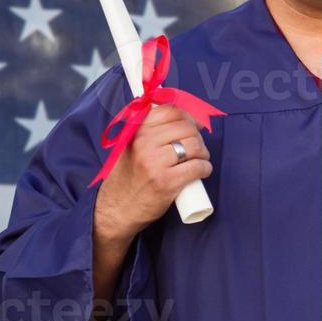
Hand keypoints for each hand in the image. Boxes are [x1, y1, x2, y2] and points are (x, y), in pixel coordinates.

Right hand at [94, 103, 211, 238]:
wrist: (116, 208)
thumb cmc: (128, 177)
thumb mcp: (130, 146)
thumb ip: (148, 131)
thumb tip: (185, 118)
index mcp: (137, 131)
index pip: (171, 111)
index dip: (189, 117)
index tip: (194, 125)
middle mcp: (144, 143)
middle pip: (187, 128)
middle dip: (197, 137)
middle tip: (196, 149)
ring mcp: (155, 163)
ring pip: (194, 146)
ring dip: (203, 153)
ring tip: (198, 160)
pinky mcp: (166, 182)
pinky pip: (197, 167)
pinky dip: (205, 168)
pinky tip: (201, 171)